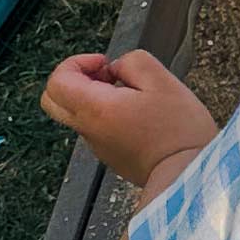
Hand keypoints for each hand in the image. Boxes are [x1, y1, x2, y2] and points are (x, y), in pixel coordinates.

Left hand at [45, 50, 217, 190]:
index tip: (105, 63)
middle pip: (53, 99)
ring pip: (75, 113)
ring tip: (130, 95)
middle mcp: (89, 129)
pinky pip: (95, 128)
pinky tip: (139, 115)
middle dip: (74, 78)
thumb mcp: (163, 81)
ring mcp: (98, 145)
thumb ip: (133, 62)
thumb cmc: (178, 132)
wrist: (187, 177)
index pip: (58, 80)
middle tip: (104, 75)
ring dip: (93, 96)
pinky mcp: (110, 155)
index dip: (77, 62)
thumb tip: (117, 68)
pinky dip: (107, 115)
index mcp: (96, 109)